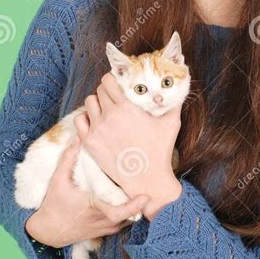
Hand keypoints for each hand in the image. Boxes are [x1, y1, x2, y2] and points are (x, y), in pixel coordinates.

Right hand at [25, 136, 150, 247]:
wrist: (49, 230)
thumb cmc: (54, 204)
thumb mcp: (58, 180)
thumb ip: (69, 158)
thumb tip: (79, 137)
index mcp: (93, 206)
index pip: (118, 211)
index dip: (134, 206)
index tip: (146, 197)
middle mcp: (103, 220)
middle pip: (131, 214)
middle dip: (141, 202)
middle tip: (149, 187)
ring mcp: (107, 228)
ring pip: (130, 218)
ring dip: (136, 206)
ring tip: (141, 189)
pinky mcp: (108, 231)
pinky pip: (125, 222)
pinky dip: (130, 212)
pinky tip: (130, 198)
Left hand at [74, 72, 182, 220]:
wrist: (146, 179)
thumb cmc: (160, 150)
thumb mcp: (172, 123)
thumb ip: (174, 103)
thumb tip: (180, 88)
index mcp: (126, 107)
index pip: (108, 81)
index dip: (112, 80)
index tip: (117, 84)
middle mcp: (109, 116)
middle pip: (99, 91)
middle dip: (106, 91)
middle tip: (114, 97)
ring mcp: (97, 129)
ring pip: (89, 103)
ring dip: (96, 103)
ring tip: (105, 109)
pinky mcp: (90, 143)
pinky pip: (79, 121)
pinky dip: (86, 118)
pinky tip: (95, 122)